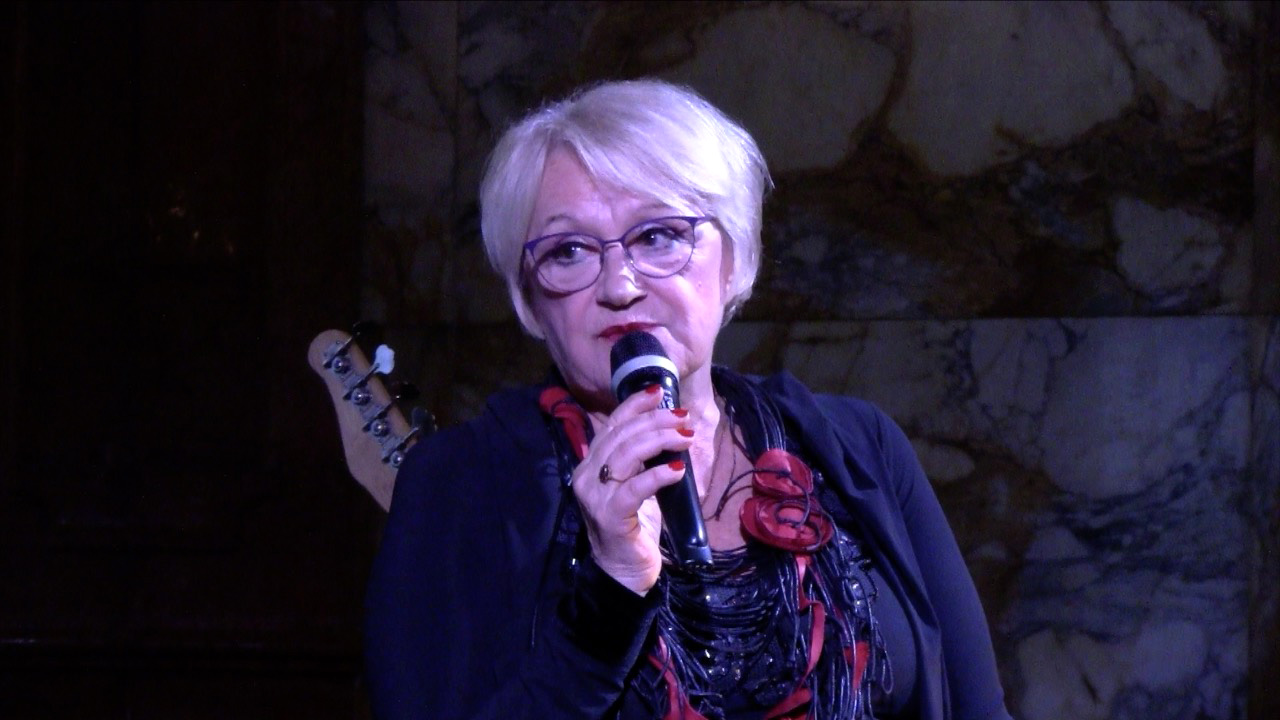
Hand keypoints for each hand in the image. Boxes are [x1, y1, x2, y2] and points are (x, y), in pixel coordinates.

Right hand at [572, 386, 693, 594]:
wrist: (625, 574)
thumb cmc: (635, 527)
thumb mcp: (637, 485)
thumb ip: (642, 459)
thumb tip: (670, 427)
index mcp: (591, 465)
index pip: (610, 425)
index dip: (633, 405)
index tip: (659, 392)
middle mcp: (586, 476)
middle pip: (620, 435)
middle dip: (654, 421)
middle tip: (683, 418)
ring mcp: (595, 497)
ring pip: (625, 455)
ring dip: (659, 440)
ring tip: (685, 437)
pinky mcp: (610, 516)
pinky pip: (634, 488)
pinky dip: (657, 475)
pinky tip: (677, 469)